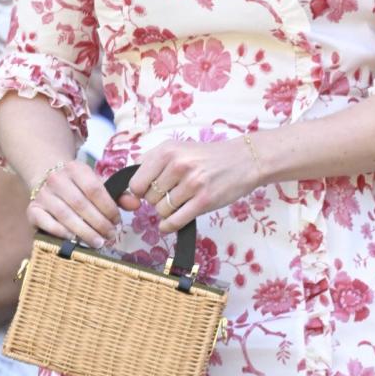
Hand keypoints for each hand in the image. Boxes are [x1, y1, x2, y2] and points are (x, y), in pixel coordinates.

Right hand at [27, 159, 121, 247]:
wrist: (46, 176)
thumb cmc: (77, 184)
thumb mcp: (97, 183)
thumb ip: (117, 194)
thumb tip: (136, 205)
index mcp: (76, 168)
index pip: (95, 189)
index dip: (108, 207)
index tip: (117, 221)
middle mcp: (57, 179)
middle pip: (81, 204)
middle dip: (98, 223)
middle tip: (110, 236)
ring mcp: (43, 194)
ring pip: (65, 215)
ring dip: (84, 232)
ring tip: (98, 242)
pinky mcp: (32, 209)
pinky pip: (46, 223)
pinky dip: (61, 233)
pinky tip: (74, 240)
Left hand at [128, 137, 261, 233]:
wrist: (243, 160)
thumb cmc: (207, 157)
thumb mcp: (178, 149)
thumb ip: (152, 162)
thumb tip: (131, 188)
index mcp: (167, 151)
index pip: (136, 182)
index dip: (140, 191)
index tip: (149, 191)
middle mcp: (178, 165)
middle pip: (149, 198)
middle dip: (157, 199)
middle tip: (172, 193)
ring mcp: (192, 183)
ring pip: (161, 210)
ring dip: (167, 211)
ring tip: (181, 201)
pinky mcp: (204, 201)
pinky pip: (175, 221)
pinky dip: (169, 226)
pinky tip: (171, 223)